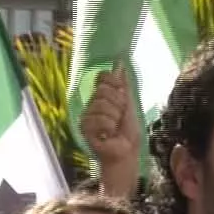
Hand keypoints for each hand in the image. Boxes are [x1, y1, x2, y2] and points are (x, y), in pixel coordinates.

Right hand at [80, 61, 141, 195]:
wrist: (126, 150)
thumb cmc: (128, 130)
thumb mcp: (129, 103)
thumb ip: (123, 85)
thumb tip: (120, 63)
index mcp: (103, 96)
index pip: (102, 77)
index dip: (113, 82)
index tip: (122, 92)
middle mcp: (93, 103)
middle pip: (102, 90)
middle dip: (117, 103)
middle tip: (120, 116)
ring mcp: (87, 116)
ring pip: (100, 105)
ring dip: (114, 117)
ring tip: (115, 127)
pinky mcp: (84, 128)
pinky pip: (97, 119)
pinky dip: (108, 127)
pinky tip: (108, 134)